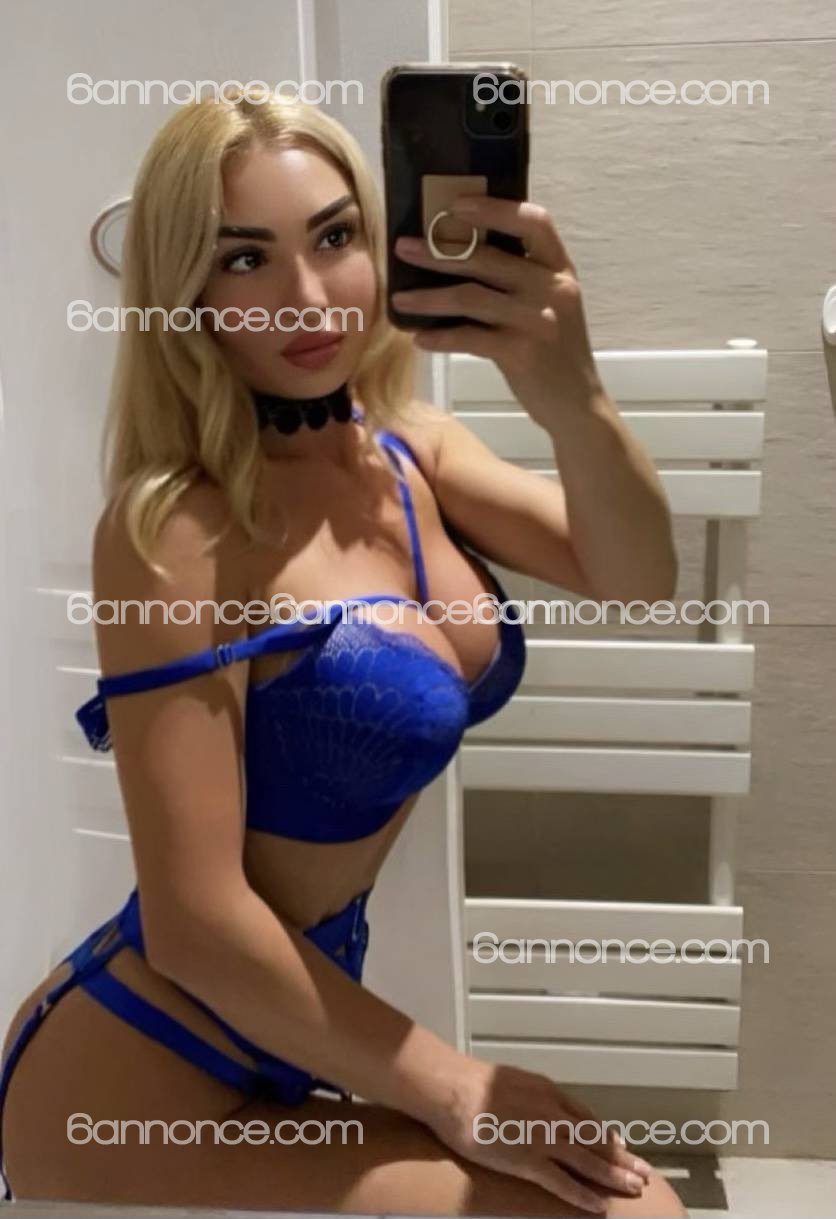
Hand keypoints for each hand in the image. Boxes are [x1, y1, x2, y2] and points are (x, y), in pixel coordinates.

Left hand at [392, 194, 604, 430]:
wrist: (576, 405)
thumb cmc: (554, 352)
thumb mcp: (549, 305)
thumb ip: (521, 279)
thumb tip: (460, 256)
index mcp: (559, 269)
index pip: (534, 221)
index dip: (494, 208)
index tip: (456, 204)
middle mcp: (552, 288)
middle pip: (487, 257)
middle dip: (438, 251)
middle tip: (403, 247)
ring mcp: (537, 320)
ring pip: (470, 296)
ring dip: (428, 296)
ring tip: (399, 298)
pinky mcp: (520, 353)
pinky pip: (469, 337)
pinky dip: (440, 337)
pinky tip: (419, 338)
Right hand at [426, 1058, 652, 1214]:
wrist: (454, 1090)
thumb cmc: (473, 1083)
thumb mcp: (512, 1080)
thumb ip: (531, 1095)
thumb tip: (535, 1104)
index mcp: (549, 1092)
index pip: (586, 1118)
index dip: (606, 1136)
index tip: (621, 1148)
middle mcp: (553, 1114)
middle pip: (595, 1140)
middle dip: (622, 1159)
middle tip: (644, 1173)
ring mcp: (543, 1139)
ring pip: (587, 1161)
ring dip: (614, 1176)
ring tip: (635, 1189)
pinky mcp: (527, 1161)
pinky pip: (562, 1183)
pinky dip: (583, 1195)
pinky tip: (599, 1207)